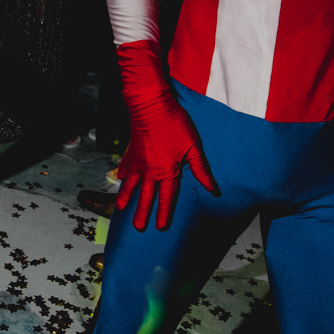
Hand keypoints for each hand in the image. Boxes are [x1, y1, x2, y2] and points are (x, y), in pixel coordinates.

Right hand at [114, 39, 218, 229]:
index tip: (160, 226)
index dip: (163, 213)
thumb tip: (212, 189)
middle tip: (138, 227)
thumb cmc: (174, 125)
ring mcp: (137, 162)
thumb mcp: (193, 147)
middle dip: (142, 213)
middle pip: (145, 197)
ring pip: (130, 185)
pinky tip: (120, 178)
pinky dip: (122, 174)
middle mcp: (150, 171)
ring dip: (125, 198)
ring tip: (121, 209)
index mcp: (167, 172)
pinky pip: (125, 167)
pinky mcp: (131, 151)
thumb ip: (201, 170)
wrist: (150, 106)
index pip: (166, 198)